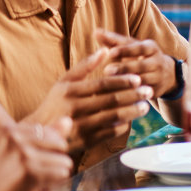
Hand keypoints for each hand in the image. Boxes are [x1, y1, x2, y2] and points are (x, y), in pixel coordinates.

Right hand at [30, 48, 152, 151]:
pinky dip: (122, 125)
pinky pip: (109, 132)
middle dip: (132, 95)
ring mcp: (80, 126)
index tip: (138, 78)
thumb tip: (105, 49)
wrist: (42, 133)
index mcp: (69, 91)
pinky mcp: (85, 141)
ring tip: (145, 106)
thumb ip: (84, 66)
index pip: (102, 84)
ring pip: (112, 117)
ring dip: (132, 111)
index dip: (122, 81)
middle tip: (148, 91)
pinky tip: (131, 119)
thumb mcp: (64, 82)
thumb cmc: (55, 104)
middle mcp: (74, 109)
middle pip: (110, 100)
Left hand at [93, 28, 176, 96]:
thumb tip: (95, 31)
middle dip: (125, 68)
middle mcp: (158, 62)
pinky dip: (129, 96)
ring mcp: (158, 78)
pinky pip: (141, 95)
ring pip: (142, 81)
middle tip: (107, 70)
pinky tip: (115, 98)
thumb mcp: (132, 47)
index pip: (139, 48)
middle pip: (141, 66)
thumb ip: (114, 40)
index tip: (110, 52)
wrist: (168, 75)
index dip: (125, 50)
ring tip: (109, 85)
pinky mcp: (156, 92)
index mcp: (151, 48)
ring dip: (126, 84)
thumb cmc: (142, 56)